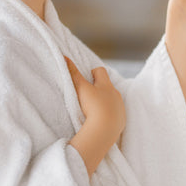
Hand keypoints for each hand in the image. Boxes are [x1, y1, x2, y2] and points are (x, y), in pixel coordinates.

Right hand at [66, 57, 125, 175]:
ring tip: (94, 110)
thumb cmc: (93, 106)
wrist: (105, 130)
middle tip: (89, 94)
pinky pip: (116, 114)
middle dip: (100, 88)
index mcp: (107, 85)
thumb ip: (72, 73)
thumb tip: (64, 56)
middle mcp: (116, 94)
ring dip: (105, 102)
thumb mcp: (81, 89)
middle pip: (108, 86)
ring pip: (113, 100)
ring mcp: (120, 107)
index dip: (93, 72)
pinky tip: (101, 121)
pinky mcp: (122, 120)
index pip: (101, 71)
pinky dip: (110, 115)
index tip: (88, 77)